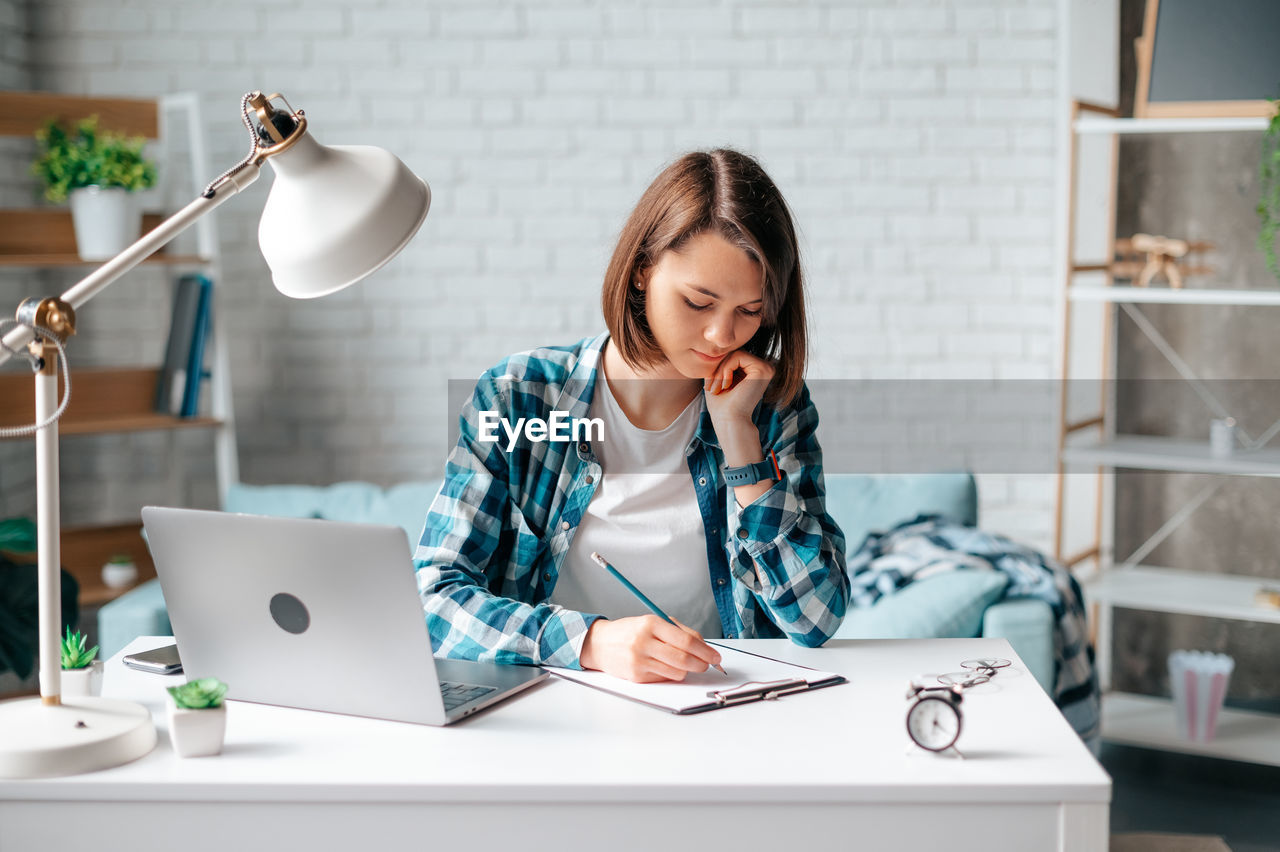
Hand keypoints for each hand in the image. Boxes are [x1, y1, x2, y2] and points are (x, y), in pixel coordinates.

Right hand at [579, 616, 722, 682]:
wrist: (600, 644)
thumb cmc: (630, 632)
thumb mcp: (653, 622)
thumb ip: (679, 631)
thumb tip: (703, 646)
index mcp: (651, 624)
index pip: (686, 641)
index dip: (705, 650)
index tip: (715, 656)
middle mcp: (644, 642)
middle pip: (683, 659)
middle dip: (701, 664)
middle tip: (708, 664)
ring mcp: (639, 661)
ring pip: (676, 672)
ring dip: (687, 670)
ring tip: (684, 663)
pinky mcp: (636, 676)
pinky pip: (664, 678)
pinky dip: (671, 674)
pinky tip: (664, 666)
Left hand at [702, 350, 774, 425]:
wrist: (730, 421)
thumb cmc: (722, 405)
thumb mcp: (718, 379)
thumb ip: (720, 363)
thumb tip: (713, 346)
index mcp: (755, 371)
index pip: (733, 356)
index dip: (718, 368)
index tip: (709, 386)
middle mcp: (764, 368)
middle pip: (734, 353)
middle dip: (718, 369)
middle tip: (710, 387)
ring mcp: (766, 368)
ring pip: (735, 354)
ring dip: (720, 370)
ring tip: (716, 388)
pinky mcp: (763, 369)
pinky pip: (738, 356)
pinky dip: (726, 369)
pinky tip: (725, 385)